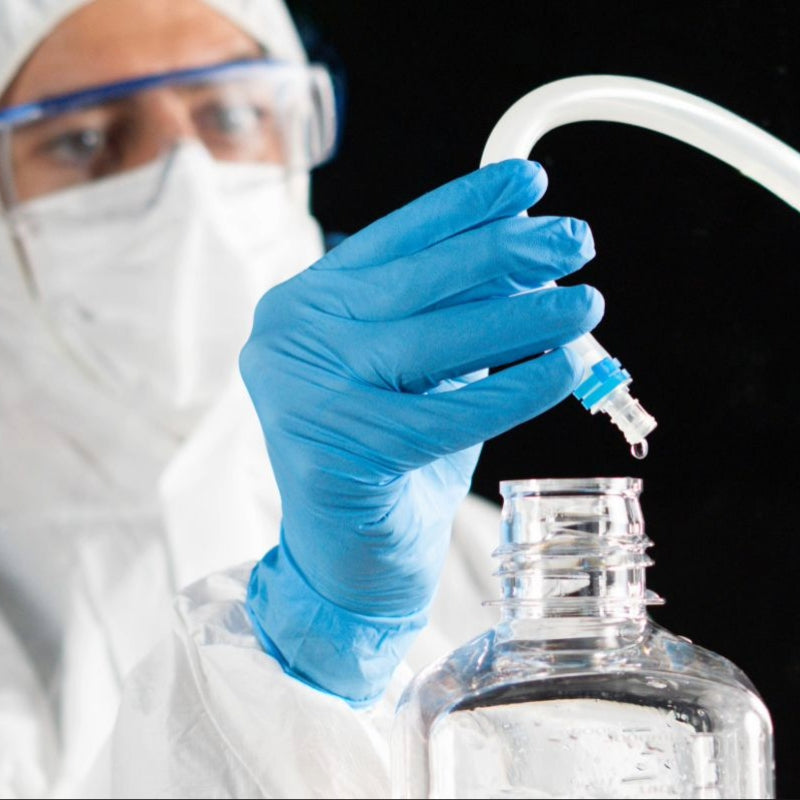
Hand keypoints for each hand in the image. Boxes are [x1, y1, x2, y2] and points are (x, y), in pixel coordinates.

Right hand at [241, 159, 601, 702]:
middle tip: (576, 241)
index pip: (393, 240)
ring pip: (433, 344)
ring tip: (585, 308)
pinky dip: (512, 391)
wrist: (351, 559)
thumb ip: (457, 313)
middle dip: (505, 256)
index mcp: (306, 305)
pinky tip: (560, 372)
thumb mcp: (423, 368)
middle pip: (416, 284)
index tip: (529, 184)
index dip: (464, 208)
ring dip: (521, 320)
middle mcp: (290, 339)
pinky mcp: (331, 453)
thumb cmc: (391, 455)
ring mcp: (302, 395)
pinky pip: (444, 413)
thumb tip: (533, 257)